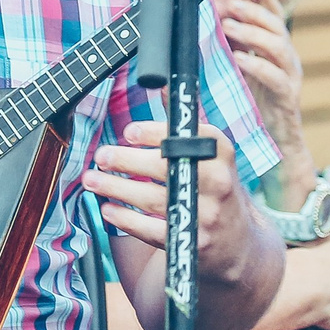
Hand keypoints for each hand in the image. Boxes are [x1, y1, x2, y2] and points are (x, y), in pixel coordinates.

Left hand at [85, 119, 257, 268]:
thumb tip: (163, 86)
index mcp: (222, 155)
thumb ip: (185, 125)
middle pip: (168, 168)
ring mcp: (207, 215)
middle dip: (129, 161)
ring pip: (155, 199)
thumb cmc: (215, 187)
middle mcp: (219, 184)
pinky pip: (154, 230)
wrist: (238, 241)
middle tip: (102, 156)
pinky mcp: (192, 243)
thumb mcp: (211, 155)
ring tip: (92, 180)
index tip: (130, 132)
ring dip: (118, 189)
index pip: (190, 138)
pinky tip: (107, 209)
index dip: (158, 133)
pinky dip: (127, 219)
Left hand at [217, 0, 317, 202]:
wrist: (278, 151)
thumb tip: (203, 30)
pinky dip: (258, 66)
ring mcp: (290, 79)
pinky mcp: (287, 100)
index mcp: (276, 53)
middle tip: (230, 4)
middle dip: (254, 11)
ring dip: (254, 34)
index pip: (275, 16)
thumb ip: (230, 52)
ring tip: (231, 26)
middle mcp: (287, 62)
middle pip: (277, 26)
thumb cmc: (257, 112)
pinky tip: (240, 59)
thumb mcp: (241, 76)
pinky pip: (277, 78)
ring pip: (280, 47)